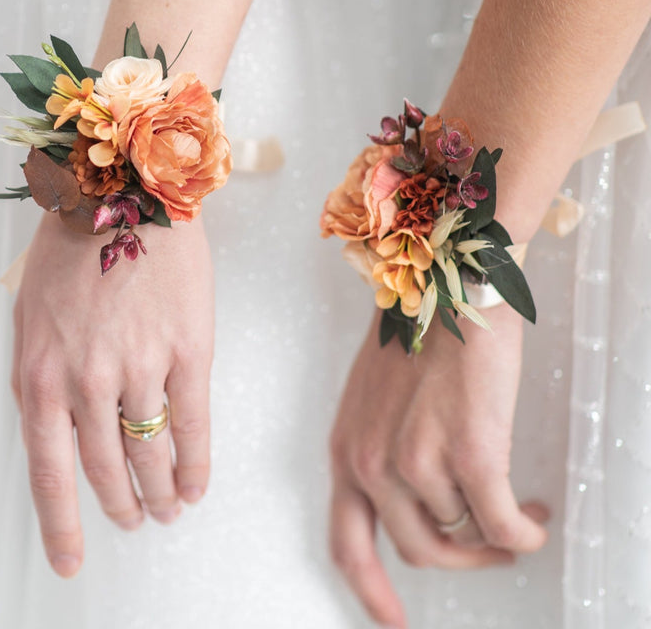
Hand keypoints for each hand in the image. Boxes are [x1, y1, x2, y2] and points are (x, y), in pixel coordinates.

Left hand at [12, 212, 213, 577]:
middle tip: (130, 521)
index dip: (63, 527)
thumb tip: (48, 428)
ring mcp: (139, 367)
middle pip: (104, 471)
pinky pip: (192, 425)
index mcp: (38, 373)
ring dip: (158, 493)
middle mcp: (86, 381)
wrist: (125, 190)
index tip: (71, 560)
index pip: (49, 473)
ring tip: (164, 509)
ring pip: (150, 455)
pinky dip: (194, 464)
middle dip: (117, 507)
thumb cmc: (70, 244)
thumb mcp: (27, 311)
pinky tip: (195, 484)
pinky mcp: (187, 350)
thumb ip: (35, 374)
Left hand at [329, 306, 548, 627]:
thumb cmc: (416, 336)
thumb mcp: (371, 402)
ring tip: (517, 513)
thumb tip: (415, 507)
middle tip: (492, 545)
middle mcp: (371, 463)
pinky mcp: (470, 455)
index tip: (391, 623)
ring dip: (496, 534)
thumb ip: (379, 454)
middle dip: (462, 558)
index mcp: (345, 451)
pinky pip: (502, 525)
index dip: (370, 593)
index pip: (346, 544)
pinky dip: (523, 531)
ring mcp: (418, 461)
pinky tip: (534, 515)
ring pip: (465, 535)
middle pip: (419, 550)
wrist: (447, 285)